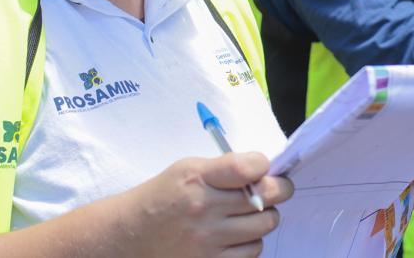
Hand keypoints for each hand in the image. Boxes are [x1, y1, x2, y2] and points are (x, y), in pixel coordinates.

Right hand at [127, 152, 292, 257]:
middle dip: (280, 189)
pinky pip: (253, 251)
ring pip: (265, 225)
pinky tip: (239, 234)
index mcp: (197, 178)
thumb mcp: (187, 169)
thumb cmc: (164, 196)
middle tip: (278, 188)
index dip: (263, 165)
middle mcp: (204, 209)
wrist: (133, 234)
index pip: (246, 168)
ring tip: (253, 213)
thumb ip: (224, 167)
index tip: (264, 167)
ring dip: (265, 217)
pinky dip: (252, 241)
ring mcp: (208, 240)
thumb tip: (265, 170)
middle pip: (266, 196)